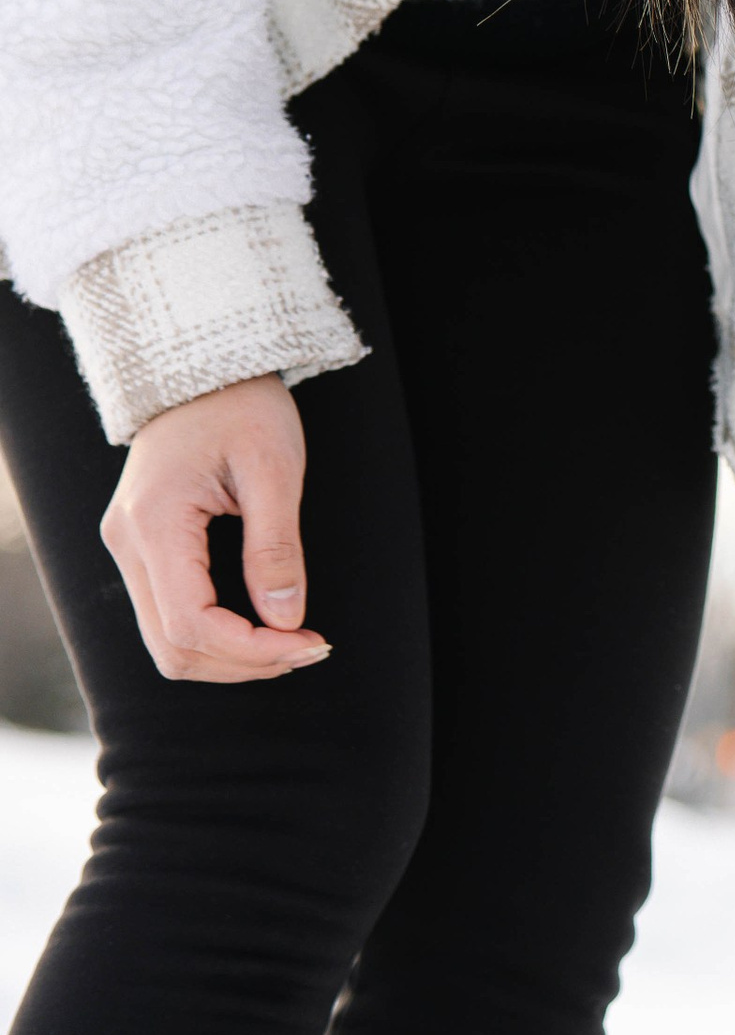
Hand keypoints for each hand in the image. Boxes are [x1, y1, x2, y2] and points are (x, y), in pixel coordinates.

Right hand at [100, 376, 331, 684]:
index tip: (309, 642)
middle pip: (172, 647)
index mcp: (153, 523)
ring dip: (229, 658)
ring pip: (166, 642)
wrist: (204, 371)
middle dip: (243, 663)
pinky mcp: (141, 548)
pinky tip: (259, 628)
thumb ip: (277, 546)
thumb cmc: (242, 407)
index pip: (191, 623)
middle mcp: (126, 542)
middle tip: (308, 648)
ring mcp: (127, 547)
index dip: (251, 650)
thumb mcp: (274, 468)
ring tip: (290, 642)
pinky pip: (168, 617)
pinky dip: (213, 637)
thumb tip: (286, 618)